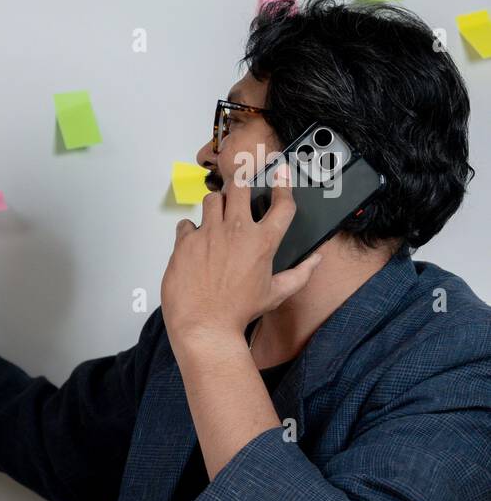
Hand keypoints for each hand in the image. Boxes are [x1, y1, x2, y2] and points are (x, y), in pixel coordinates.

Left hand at [160, 167, 321, 349]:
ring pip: (212, 199)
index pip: (281, 204)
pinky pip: (186, 223)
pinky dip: (190, 229)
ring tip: (217, 215)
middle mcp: (237, 232)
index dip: (284, 185)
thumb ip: (300, 274)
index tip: (282, 174)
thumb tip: (315, 260)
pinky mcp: (185, 242)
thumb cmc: (238, 312)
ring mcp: (209, 234)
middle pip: (241, 187)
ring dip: (216, 204)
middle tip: (240, 187)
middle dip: (242, 182)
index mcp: (263, 242)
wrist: (205, 326)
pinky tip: (194, 240)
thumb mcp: (275, 294)